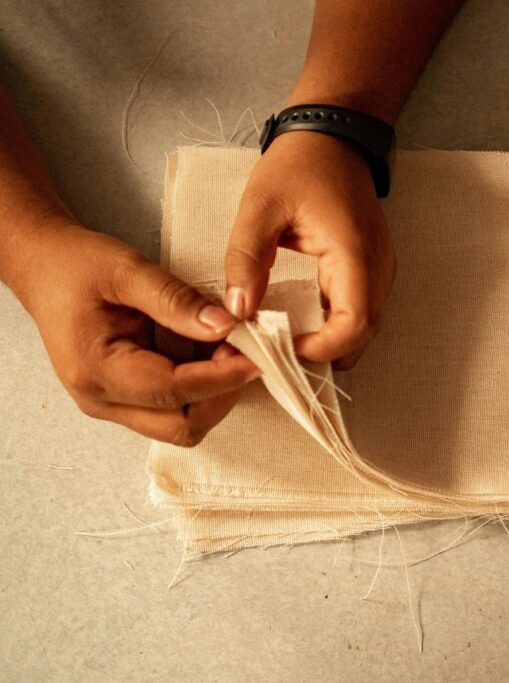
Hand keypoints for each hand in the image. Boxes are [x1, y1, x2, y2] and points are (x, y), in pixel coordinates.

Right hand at [21, 225, 259, 444]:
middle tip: (244, 352)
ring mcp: (112, 404)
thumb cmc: (76, 265)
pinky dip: (201, 389)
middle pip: (181, 425)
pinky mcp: (124, 399)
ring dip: (214, 394)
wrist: (43, 266)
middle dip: (222, 394)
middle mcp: (101, 399)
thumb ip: (176, 300)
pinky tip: (209, 353)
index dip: (221, 378)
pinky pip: (173, 409)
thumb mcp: (127, 270)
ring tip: (227, 349)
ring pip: (181, 424)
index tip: (257, 357)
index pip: (172, 390)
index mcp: (96, 369)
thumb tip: (225, 326)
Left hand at [224, 132, 395, 367]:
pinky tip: (300, 321)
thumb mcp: (260, 207)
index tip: (282, 349)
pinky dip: (334, 325)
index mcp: (353, 252)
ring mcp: (379, 269)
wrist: (333, 136)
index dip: (322, 348)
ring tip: (285, 340)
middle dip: (324, 353)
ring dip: (330, 342)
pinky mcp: (372, 269)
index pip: (355, 323)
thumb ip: (247, 260)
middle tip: (278, 353)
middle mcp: (376, 267)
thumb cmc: (299, 165)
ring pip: (365, 326)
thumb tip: (238, 311)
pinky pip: (359, 309)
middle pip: (364, 333)